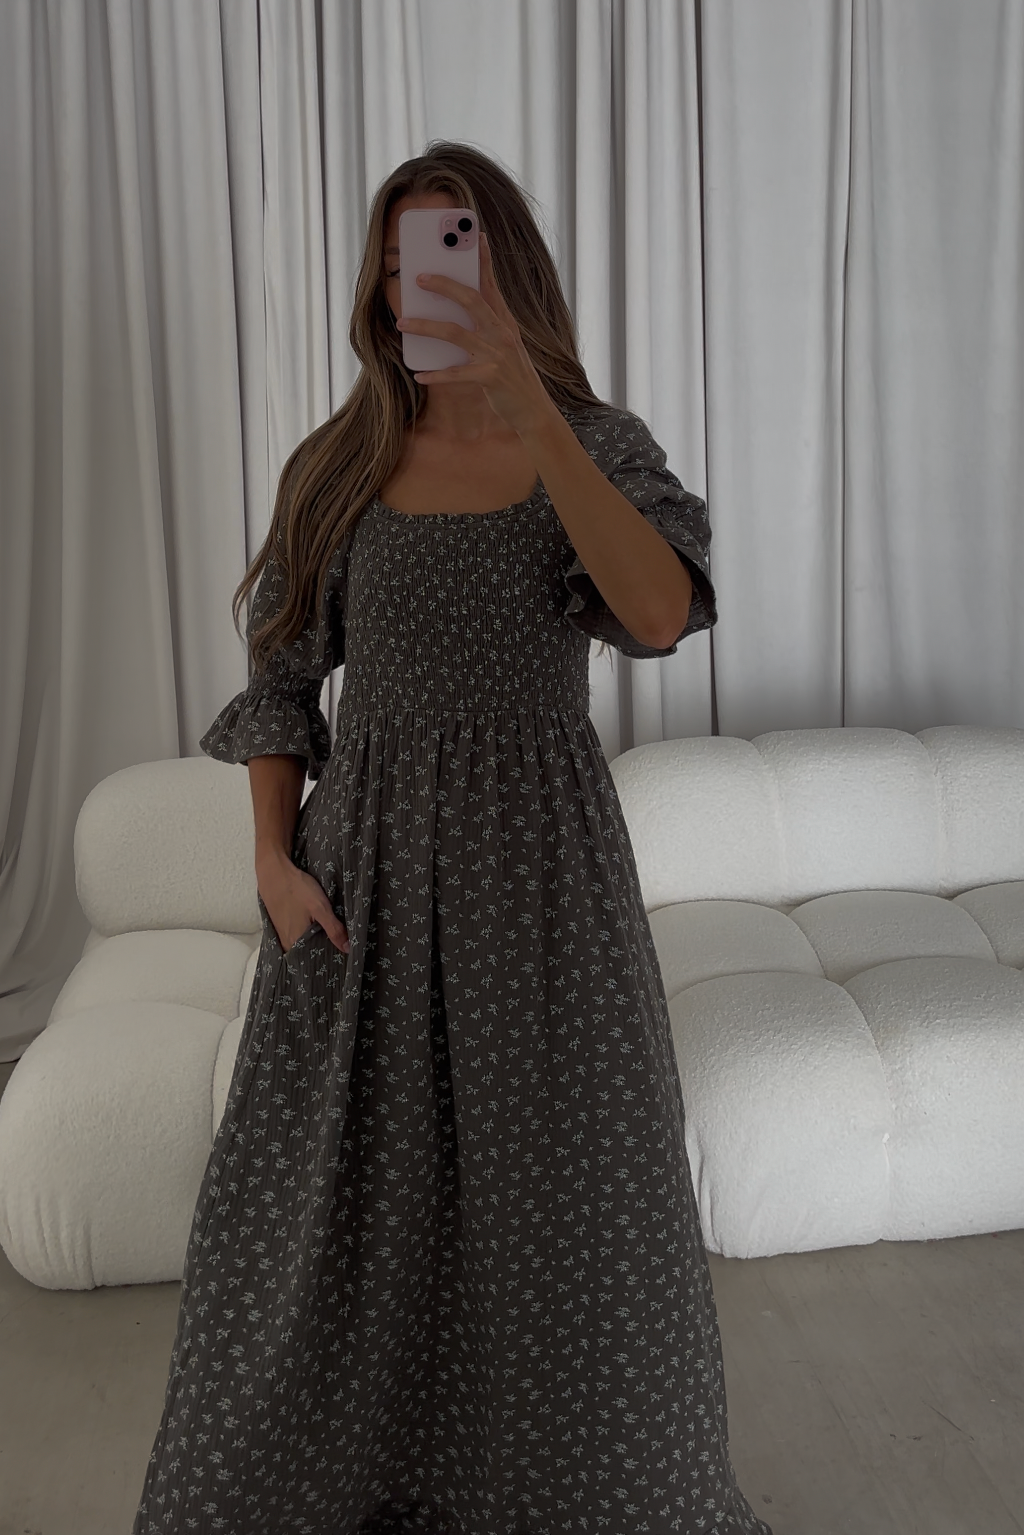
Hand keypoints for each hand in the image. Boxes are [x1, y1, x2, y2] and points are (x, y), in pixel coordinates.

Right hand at [257, 854, 349, 954]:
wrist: (273, 871)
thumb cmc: (296, 888)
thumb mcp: (320, 907)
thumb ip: (334, 929)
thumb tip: (348, 949)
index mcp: (295, 943)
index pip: (314, 961)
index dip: (329, 959)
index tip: (342, 957)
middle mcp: (286, 943)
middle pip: (308, 953)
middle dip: (323, 950)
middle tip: (340, 946)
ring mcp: (281, 934)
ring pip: (303, 944)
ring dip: (315, 940)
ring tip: (330, 935)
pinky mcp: (280, 924)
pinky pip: (296, 935)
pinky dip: (306, 933)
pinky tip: (315, 926)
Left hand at [395, 232, 559, 437]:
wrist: (533, 410)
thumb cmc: (513, 378)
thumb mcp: (505, 347)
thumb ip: (486, 328)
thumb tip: (455, 314)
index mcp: (505, 322)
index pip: (492, 286)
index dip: (484, 261)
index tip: (476, 237)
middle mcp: (502, 333)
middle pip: (470, 300)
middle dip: (443, 286)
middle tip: (419, 278)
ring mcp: (497, 354)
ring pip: (454, 333)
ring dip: (425, 327)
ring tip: (402, 324)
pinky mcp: (490, 377)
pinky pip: (456, 373)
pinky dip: (436, 374)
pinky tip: (419, 375)